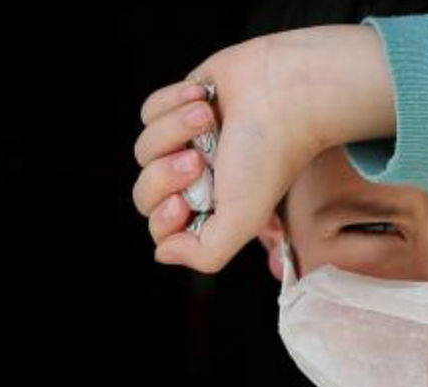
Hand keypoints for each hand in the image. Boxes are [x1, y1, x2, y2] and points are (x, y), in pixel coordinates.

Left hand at [132, 26, 395, 273]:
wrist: (282, 92)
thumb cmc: (268, 155)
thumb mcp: (242, 220)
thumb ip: (205, 253)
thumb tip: (163, 253)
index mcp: (212, 209)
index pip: (162, 227)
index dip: (165, 216)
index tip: (184, 201)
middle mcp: (198, 179)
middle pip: (145, 191)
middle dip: (165, 174)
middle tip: (198, 160)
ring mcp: (186, 142)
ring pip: (145, 149)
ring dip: (175, 130)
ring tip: (209, 117)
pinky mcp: (180, 105)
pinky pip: (150, 112)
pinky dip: (173, 103)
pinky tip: (205, 97)